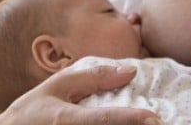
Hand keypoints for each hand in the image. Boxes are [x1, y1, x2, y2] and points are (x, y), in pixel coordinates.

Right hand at [0, 65, 159, 124]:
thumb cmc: (32, 112)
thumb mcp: (56, 87)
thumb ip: (92, 77)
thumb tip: (130, 70)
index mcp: (65, 120)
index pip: (103, 120)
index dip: (130, 118)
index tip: (154, 118)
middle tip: (158, 123)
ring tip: (146, 124)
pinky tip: (131, 124)